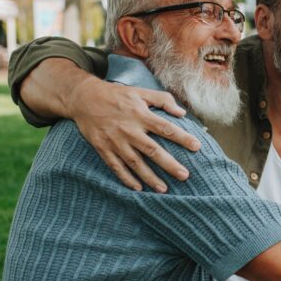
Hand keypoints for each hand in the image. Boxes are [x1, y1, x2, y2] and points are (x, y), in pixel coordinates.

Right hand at [67, 75, 200, 192]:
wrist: (83, 98)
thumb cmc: (116, 94)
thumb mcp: (140, 91)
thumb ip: (163, 100)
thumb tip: (182, 113)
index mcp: (140, 115)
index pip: (165, 128)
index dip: (182, 138)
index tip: (197, 147)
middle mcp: (129, 130)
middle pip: (152, 150)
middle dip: (169, 164)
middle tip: (185, 176)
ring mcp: (115, 141)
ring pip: (135, 163)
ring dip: (150, 177)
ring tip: (164, 189)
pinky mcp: (103, 148)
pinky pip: (116, 167)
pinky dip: (126, 178)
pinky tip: (138, 188)